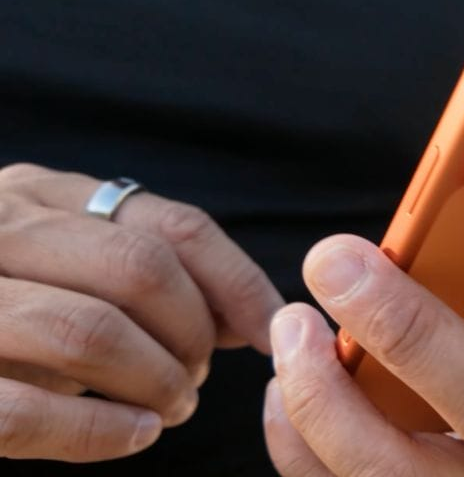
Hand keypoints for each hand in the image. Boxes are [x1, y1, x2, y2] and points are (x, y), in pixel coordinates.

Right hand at [0, 163, 284, 460]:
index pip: (173, 226)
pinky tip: (134, 435)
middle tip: (198, 378)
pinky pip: (26, 411)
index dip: (238, 283)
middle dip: (193, 335)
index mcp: (37, 194)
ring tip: (170, 407)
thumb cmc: (0, 298)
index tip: (270, 329)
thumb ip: (137, 264)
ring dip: (154, 382)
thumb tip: (251, 314)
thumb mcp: (59, 256)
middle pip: (141, 272)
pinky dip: (99, 432)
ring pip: (89, 333)